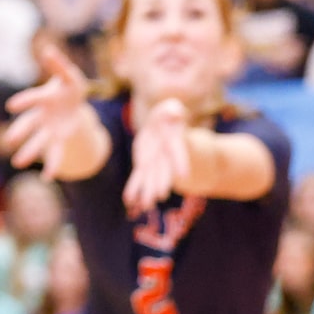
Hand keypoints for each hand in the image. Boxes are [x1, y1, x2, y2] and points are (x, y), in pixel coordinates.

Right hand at [5, 45, 90, 178]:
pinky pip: (55, 154)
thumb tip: (47, 49)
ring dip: (29, 152)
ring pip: (38, 142)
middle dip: (20, 131)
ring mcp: (48, 130)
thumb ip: (58, 64)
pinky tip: (48, 177)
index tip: (11, 106)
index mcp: (43, 98)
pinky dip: (52, 166)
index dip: (24, 101)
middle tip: (9, 140)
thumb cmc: (69, 86)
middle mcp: (41, 116)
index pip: (33, 99)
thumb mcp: (68, 74)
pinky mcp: (58, 141)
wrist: (74, 104)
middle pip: (29, 124)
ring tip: (17, 163)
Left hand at [124, 98, 191, 215]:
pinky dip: (134, 188)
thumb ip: (173, 111)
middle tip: (160, 195)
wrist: (160, 126)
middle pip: (164, 170)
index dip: (181, 162)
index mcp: (175, 142)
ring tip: (145, 205)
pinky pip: (138, 177)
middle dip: (162, 182)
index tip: (183, 175)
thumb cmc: (168, 114)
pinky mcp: (143, 165)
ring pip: (151, 178)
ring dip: (148, 191)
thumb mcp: (172, 108)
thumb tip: (175, 114)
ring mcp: (154, 163)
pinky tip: (129, 200)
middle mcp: (166, 157)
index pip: (178, 152)